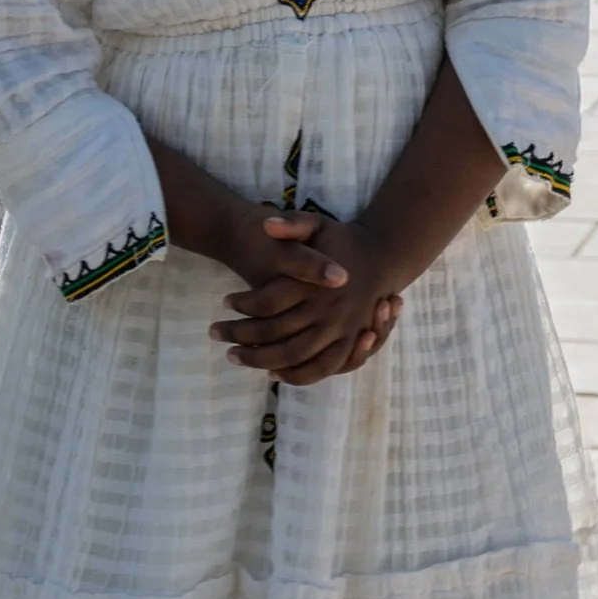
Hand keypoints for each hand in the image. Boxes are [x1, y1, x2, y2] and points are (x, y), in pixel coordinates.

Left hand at [212, 214, 404, 385]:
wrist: (382, 256)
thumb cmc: (343, 240)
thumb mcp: (318, 223)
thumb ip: (293, 224)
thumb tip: (266, 224)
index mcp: (316, 283)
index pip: (268, 302)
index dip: (242, 305)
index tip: (225, 302)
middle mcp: (329, 310)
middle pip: (275, 333)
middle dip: (240, 335)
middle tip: (215, 332)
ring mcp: (340, 331)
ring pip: (293, 355)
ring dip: (259, 360)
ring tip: (233, 355)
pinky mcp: (349, 344)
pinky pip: (321, 368)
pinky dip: (296, 376)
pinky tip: (272, 373)